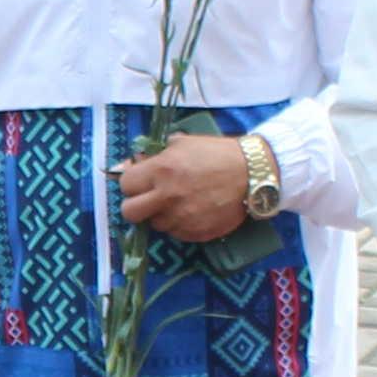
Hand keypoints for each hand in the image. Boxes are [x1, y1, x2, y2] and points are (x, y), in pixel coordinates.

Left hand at [114, 133, 255, 243]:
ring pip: (154, 224)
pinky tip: (192, 211)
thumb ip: (154, 155)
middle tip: (149, 200)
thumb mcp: (182, 143)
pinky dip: (180, 225)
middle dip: (136, 205)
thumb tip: (131, 163)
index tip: (140, 182)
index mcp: (160, 171)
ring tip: (179, 203)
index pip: (125, 185)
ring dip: (161, 215)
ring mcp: (180, 218)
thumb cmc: (216, 154)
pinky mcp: (195, 233)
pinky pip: (176, 234)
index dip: (131, 183)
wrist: (251, 173)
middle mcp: (166, 197)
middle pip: (129, 213)